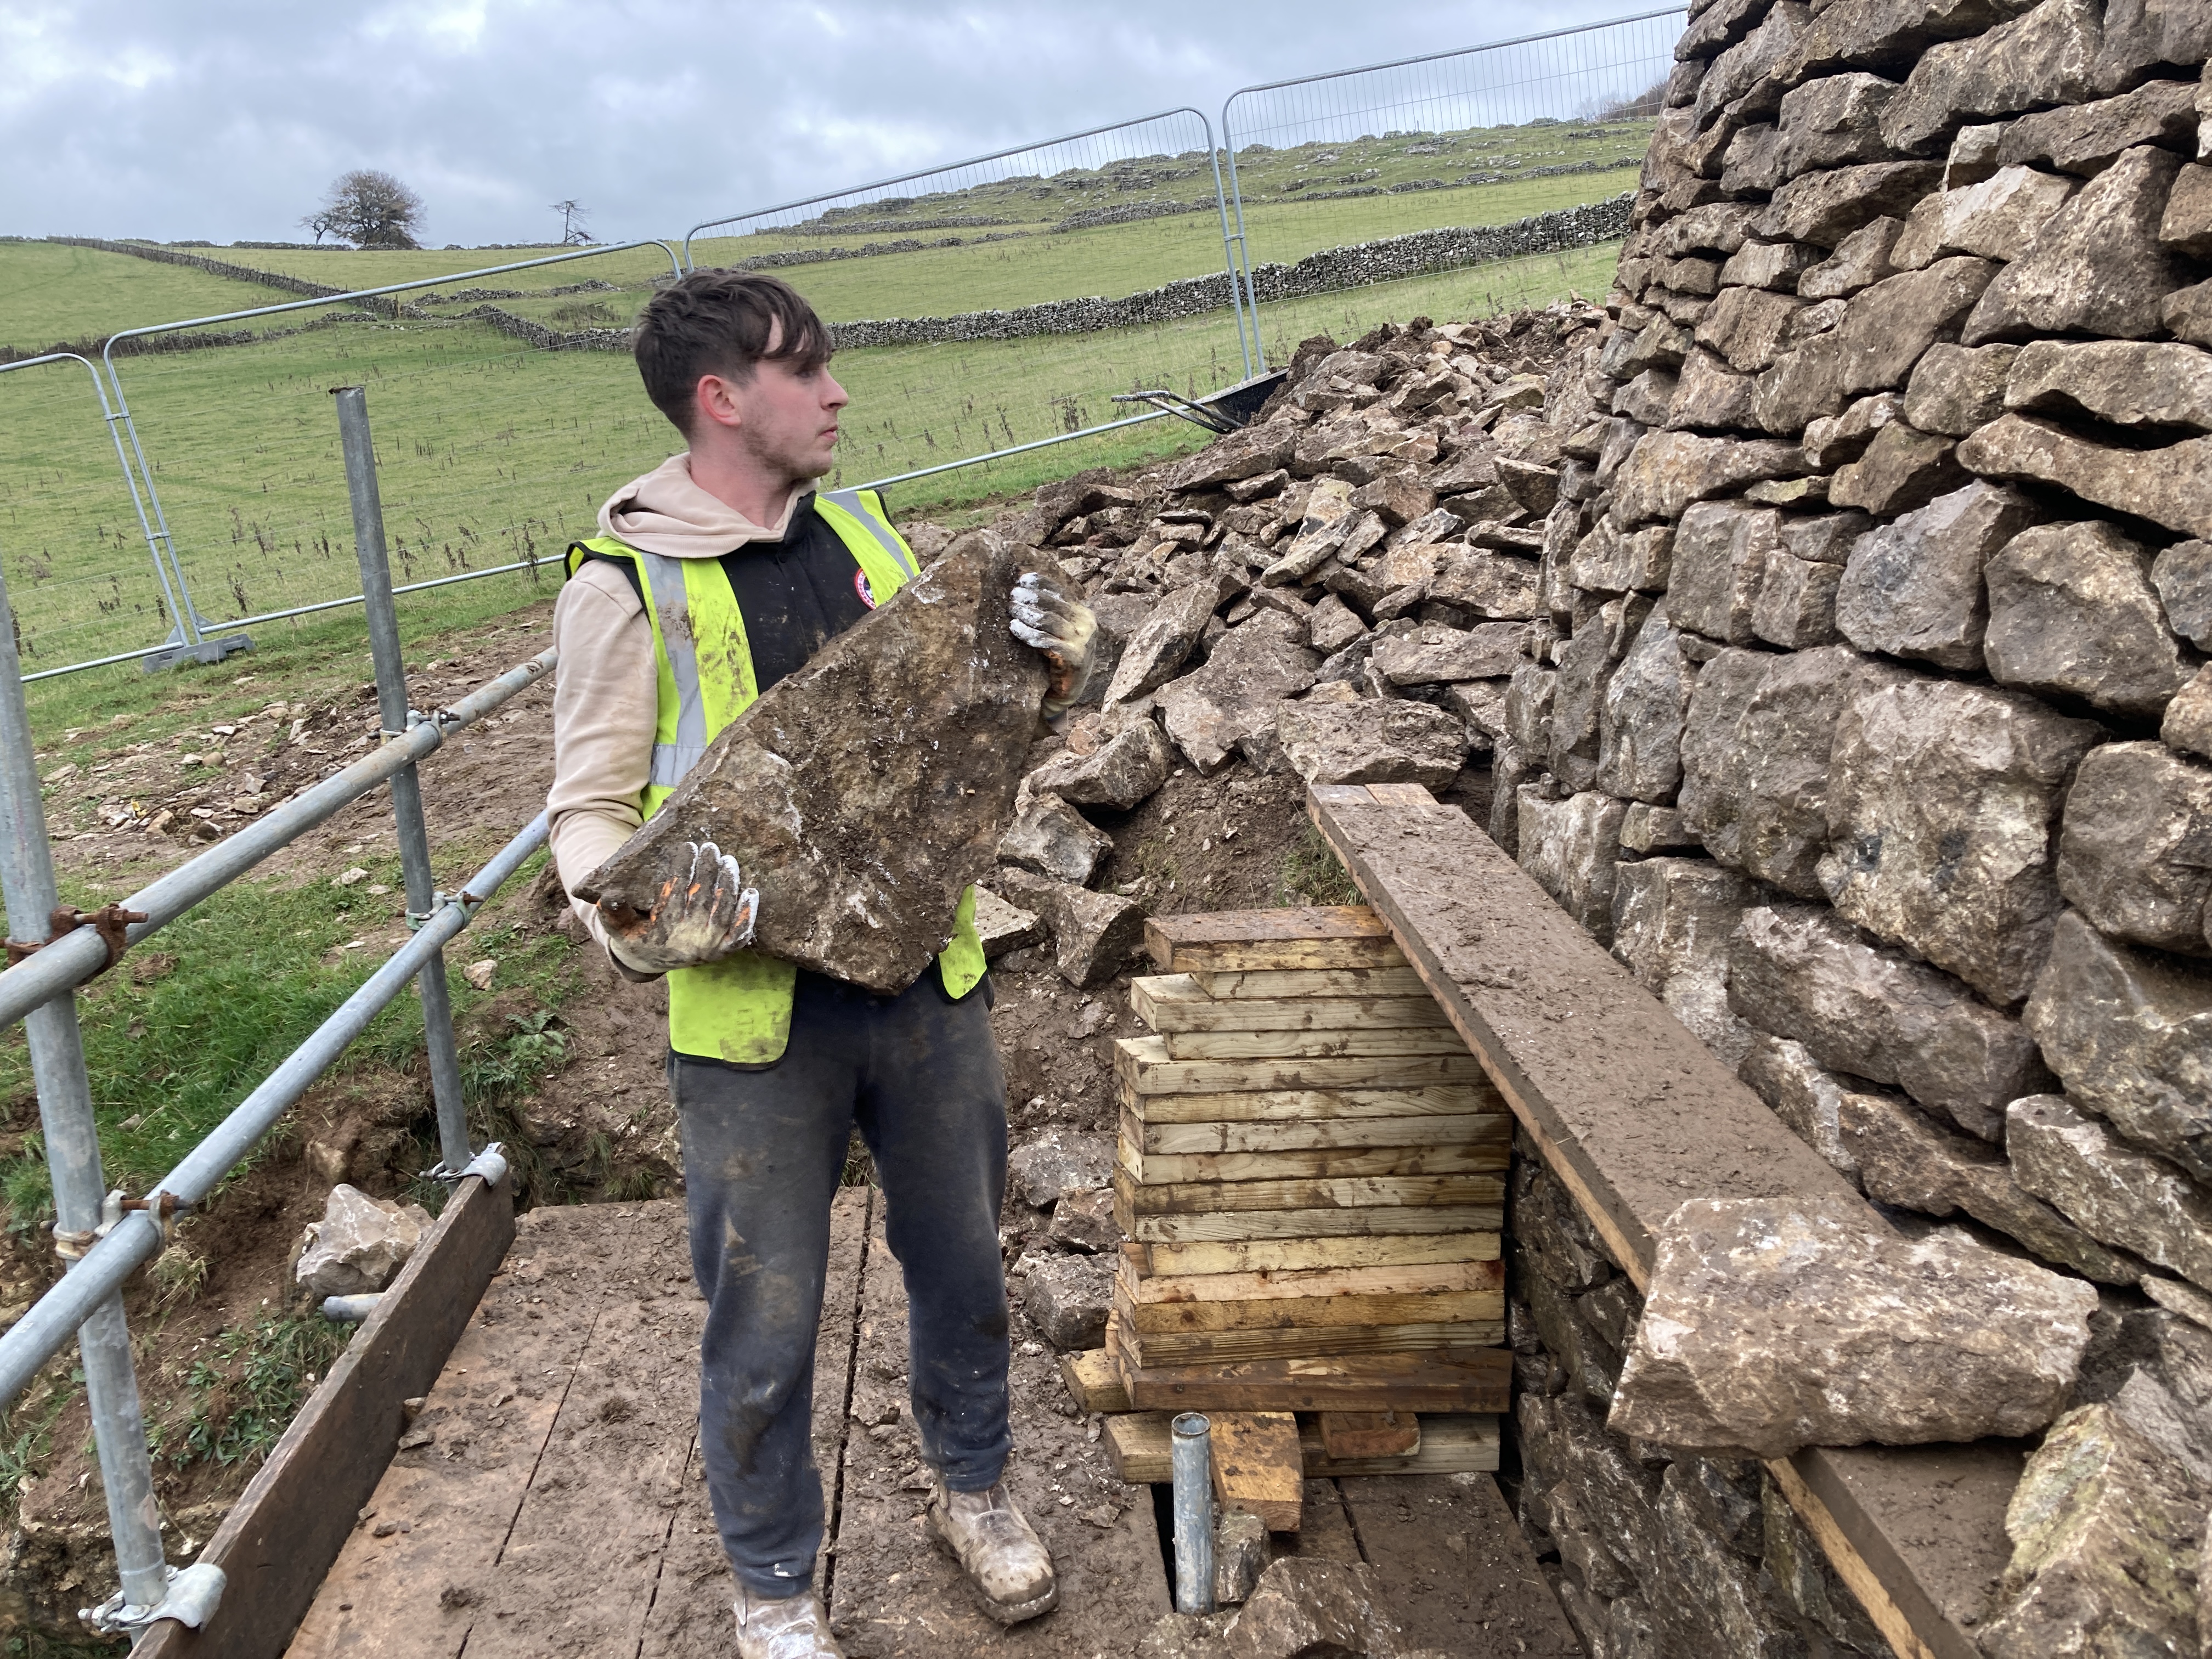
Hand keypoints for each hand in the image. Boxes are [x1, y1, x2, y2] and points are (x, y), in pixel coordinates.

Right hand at [599, 840, 758, 974]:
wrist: (652, 964)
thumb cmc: (637, 938)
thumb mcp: (620, 929)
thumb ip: (613, 915)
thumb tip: (608, 898)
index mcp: (666, 929)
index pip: (676, 892)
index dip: (683, 867)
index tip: (688, 846)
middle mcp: (690, 938)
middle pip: (702, 898)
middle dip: (707, 870)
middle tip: (710, 846)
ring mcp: (710, 945)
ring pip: (723, 911)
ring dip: (728, 884)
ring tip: (729, 860)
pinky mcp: (724, 950)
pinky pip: (740, 934)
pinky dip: (747, 915)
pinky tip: (751, 892)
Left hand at [1010, 571, 1098, 717]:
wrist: (1066, 693)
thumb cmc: (1057, 659)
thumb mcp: (1061, 632)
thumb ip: (1053, 613)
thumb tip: (1025, 590)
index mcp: (1084, 615)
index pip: (1062, 592)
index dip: (1042, 583)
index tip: (1022, 580)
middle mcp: (1087, 626)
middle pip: (1054, 604)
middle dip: (1031, 598)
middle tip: (1012, 597)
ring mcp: (1083, 642)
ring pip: (1048, 619)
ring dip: (1027, 613)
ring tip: (1011, 610)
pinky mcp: (1075, 658)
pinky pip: (1046, 641)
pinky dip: (1028, 633)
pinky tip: (1015, 629)